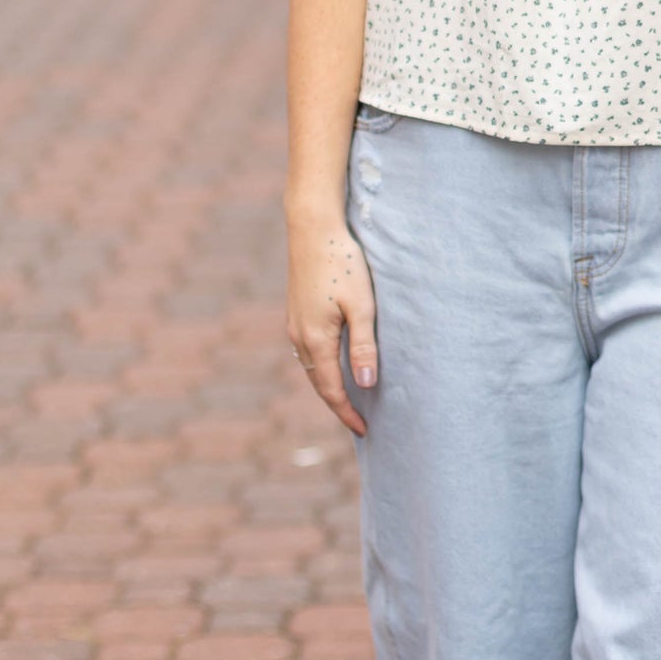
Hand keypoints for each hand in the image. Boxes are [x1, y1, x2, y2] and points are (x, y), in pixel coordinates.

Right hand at [287, 219, 378, 438]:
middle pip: (318, 383)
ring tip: (351, 399)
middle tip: (360, 422)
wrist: (313, 228)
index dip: (347, 413)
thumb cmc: (343, 263)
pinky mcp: (296, 311)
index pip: (331, 390)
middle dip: (338, 404)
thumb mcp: (361, 306)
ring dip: (329, 385)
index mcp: (316, 339)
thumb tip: (365, 386)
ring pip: (311, 367)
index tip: (365, 431)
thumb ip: (363, 347)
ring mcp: (294, 323)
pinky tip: (336, 364)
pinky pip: (308, 351)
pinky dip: (322, 366)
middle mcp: (299, 336)